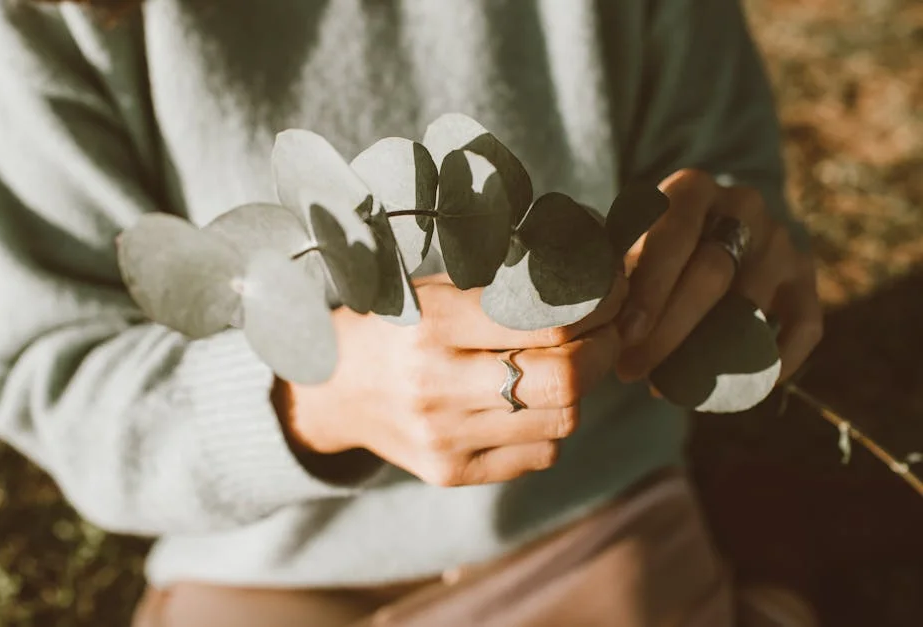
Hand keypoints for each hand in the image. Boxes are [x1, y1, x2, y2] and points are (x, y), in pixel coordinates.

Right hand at [280, 273, 627, 486]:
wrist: (335, 388)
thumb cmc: (396, 325)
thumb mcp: (438, 289)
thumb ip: (506, 289)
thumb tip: (592, 282)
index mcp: (434, 324)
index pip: (549, 323)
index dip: (599, 309)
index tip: (613, 297)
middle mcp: (436, 385)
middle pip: (564, 380)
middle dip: (604, 352)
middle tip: (609, 334)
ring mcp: (444, 436)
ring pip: (560, 422)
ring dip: (579, 390)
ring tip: (569, 365)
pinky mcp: (451, 472)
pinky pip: (538, 456)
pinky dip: (550, 427)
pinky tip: (532, 404)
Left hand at [615, 169, 822, 384]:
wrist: (705, 231)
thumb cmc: (648, 248)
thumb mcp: (627, 243)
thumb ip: (615, 271)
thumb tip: (597, 323)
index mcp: (692, 189)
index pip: (673, 237)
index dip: (650, 290)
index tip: (626, 334)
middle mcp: (744, 205)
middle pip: (713, 273)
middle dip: (668, 330)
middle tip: (631, 370)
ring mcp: (781, 241)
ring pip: (751, 306)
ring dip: (707, 356)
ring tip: (665, 388)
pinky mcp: (806, 278)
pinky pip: (803, 328)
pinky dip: (772, 364)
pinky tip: (736, 392)